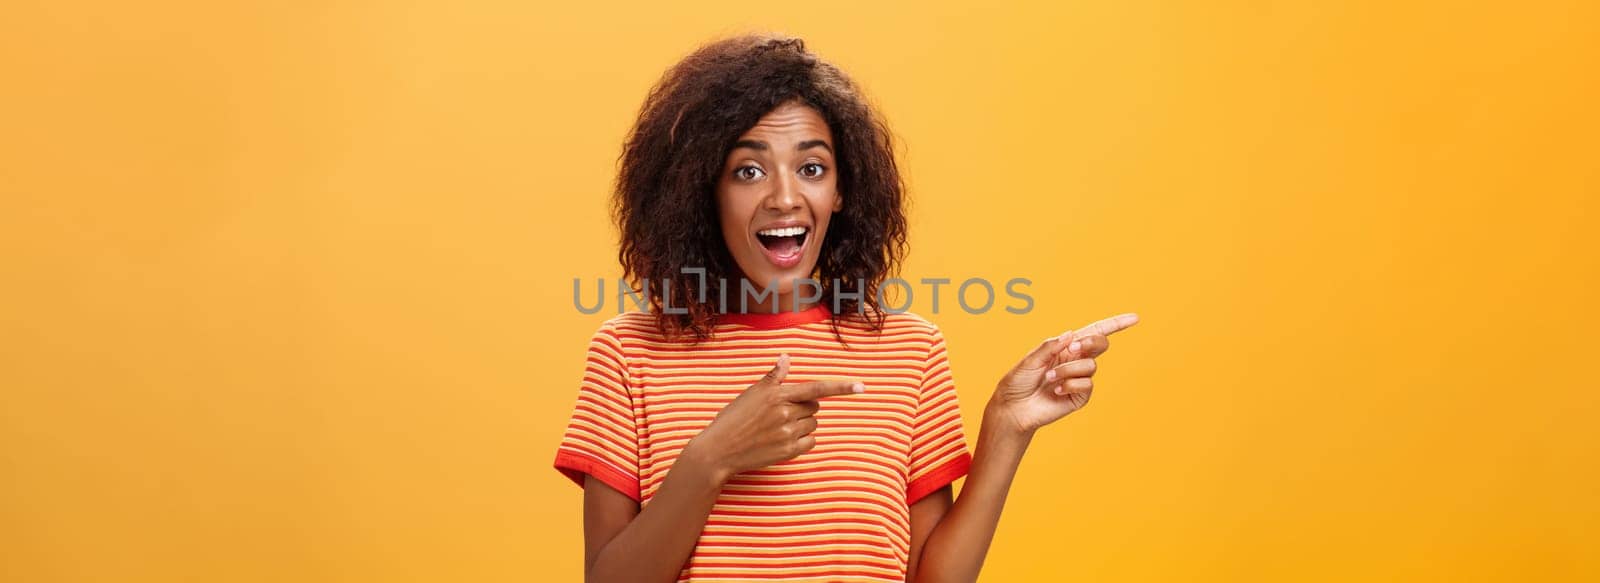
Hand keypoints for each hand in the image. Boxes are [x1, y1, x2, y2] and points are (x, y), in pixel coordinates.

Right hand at [684, 354, 863, 483]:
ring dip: (802, 423)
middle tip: (780, 412)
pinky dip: (802, 439)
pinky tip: (783, 439)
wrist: (718, 450)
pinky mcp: (788, 452)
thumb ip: (773, 378)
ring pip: (812, 424)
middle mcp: (785, 413)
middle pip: (814, 406)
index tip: (862, 386)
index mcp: (777, 395)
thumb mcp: (750, 394)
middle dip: (803, 407)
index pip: (816, 387)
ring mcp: (787, 434)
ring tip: (777, 427)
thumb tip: (786, 358)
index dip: (841, 387)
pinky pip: (810, 441)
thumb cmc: (732, 419)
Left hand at [990, 313, 1139, 433]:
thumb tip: (1072, 335)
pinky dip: (1070, 385)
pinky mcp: (1080, 397)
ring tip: (1049, 378)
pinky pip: (1086, 384)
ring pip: (1090, 366)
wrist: (1014, 408)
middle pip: (1100, 344)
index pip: (1094, 333)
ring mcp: (1079, 379)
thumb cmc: (1018, 381)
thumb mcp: (1031, 358)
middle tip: (1074, 349)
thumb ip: (1050, 346)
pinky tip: (1056, 391)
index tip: (1135, 318)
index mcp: (1065, 347)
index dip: (1115, 324)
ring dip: (1068, 370)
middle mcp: (1075, 361)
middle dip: (1092, 342)